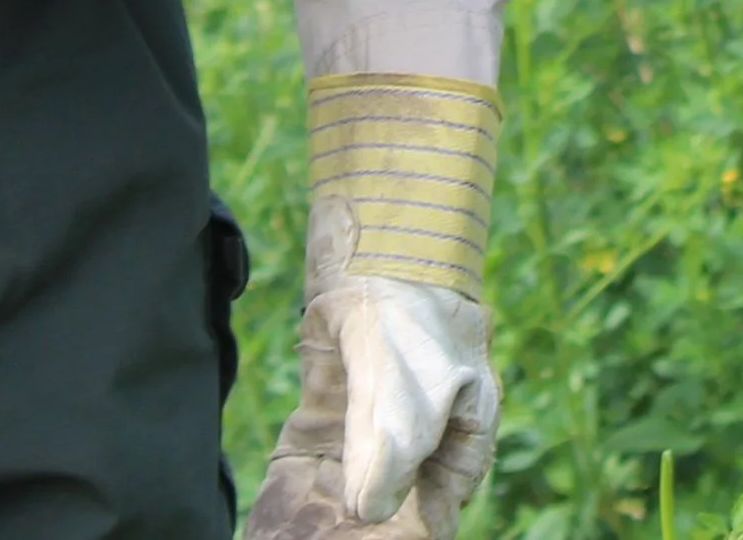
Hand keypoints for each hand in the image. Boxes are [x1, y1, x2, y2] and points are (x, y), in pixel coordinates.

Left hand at [244, 75, 504, 539]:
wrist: (377, 233)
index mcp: (461, 436)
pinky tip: (281, 502)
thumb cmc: (410, 314)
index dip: (410, 532)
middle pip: (391, 497)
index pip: (436, 508)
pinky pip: (319, 446)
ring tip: (296, 537)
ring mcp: (377, 410)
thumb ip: (388, 457)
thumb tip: (365, 510)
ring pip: (352, 477)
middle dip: (362, 524)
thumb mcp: (405, 393)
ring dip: (328, 506)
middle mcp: (421, 430)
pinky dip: (304, 474)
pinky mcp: (336, 391)